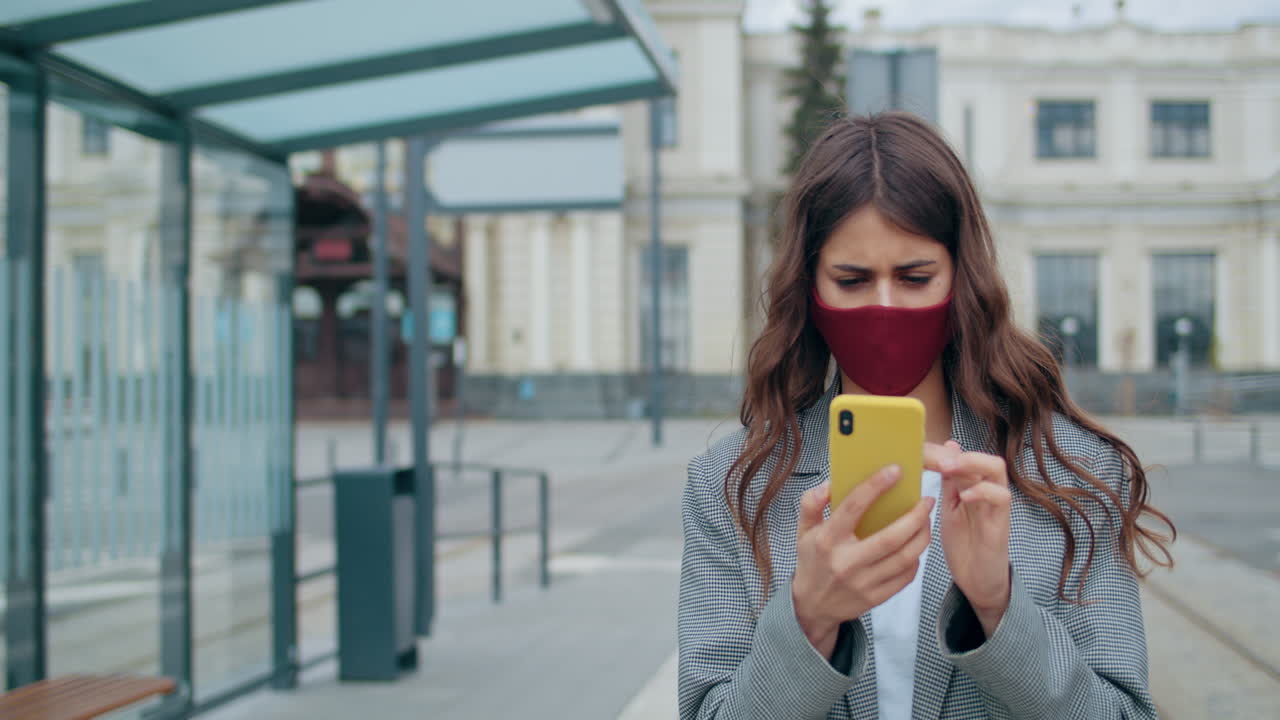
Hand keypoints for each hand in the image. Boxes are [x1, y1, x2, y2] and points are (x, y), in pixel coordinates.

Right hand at [791, 466, 935, 657]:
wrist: (812, 606)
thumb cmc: (812, 562)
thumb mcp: (803, 531)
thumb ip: (811, 504)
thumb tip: (828, 485)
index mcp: (827, 540)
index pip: (853, 507)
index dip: (875, 486)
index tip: (895, 471)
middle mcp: (846, 562)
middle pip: (890, 537)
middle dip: (915, 516)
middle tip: (927, 500)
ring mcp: (863, 583)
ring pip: (904, 557)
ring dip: (921, 536)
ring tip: (926, 520)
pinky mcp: (876, 597)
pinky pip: (906, 576)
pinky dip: (916, 558)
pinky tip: (916, 545)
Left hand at [925, 440, 1011, 635]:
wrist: (978, 581)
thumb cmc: (964, 544)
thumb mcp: (948, 510)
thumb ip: (947, 484)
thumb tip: (940, 455)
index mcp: (972, 486)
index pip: (964, 457)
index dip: (942, 450)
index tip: (918, 449)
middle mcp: (987, 491)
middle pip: (983, 456)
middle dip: (959, 453)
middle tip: (935, 459)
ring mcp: (996, 506)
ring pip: (997, 469)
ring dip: (971, 464)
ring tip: (947, 469)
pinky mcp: (1000, 523)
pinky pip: (1001, 498)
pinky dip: (982, 492)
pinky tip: (963, 497)